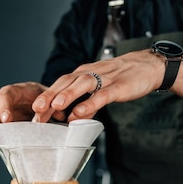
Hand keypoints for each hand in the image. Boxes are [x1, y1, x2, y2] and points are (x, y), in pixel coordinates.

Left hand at [32, 50, 165, 122]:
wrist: (149, 66)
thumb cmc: (123, 78)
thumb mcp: (100, 87)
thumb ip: (86, 101)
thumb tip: (71, 117)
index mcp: (84, 73)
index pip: (60, 84)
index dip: (46, 96)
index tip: (34, 112)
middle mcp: (91, 73)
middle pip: (66, 82)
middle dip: (50, 96)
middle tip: (36, 111)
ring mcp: (105, 78)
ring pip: (82, 84)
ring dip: (67, 95)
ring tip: (55, 107)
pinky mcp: (119, 86)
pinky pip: (102, 95)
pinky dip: (90, 103)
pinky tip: (80, 113)